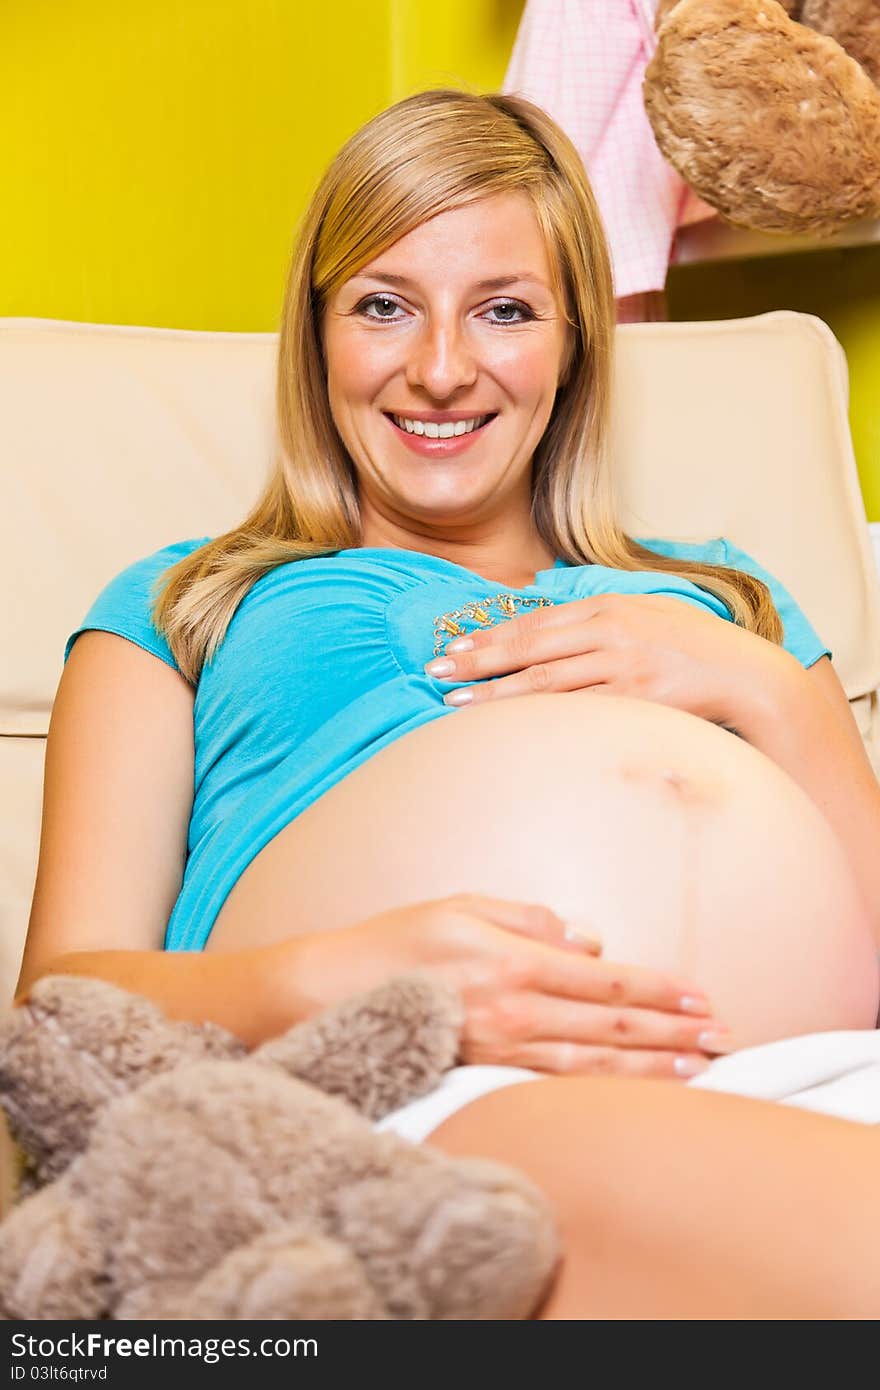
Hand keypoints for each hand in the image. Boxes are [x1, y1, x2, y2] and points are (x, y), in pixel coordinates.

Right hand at [294, 893, 730, 1078]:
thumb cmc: (396, 941)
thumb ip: (529, 918)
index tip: (702, 996)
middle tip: (723, 1039)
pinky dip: (602, 1089)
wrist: (329, 995)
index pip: (607, 980)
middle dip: (674, 1033)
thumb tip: (588, 941)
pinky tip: (630, 1090)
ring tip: (698, 1071)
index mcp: (514, 960)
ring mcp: (500, 1049)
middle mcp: (515, 1009)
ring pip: (593, 1066)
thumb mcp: (462, 905)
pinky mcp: (484, 1073)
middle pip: (612, 1027)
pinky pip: (556, 1086)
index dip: (660, 989)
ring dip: (651, 1068)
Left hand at [425, 594, 795, 725]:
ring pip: (545, 682)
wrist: (746, 674)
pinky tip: (511, 726)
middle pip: (530, 648)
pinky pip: (578, 711)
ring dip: (496, 693)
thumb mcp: (643, 615)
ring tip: (455, 704)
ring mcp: (624, 666)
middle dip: (477, 661)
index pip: (533, 622)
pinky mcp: (638, 700)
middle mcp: (610, 632)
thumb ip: (596, 621)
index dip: (488, 637)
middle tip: (435, 673)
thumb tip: (546, 627)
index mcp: (607, 607)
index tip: (451, 649)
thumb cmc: (690, 647)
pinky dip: (540, 719)